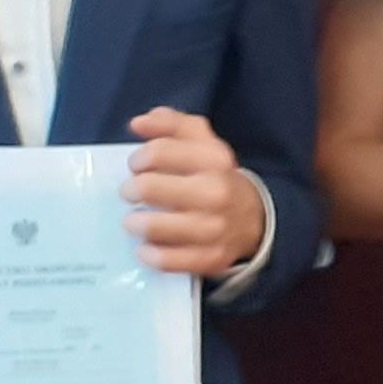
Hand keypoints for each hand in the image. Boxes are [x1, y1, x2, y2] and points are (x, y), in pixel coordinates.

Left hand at [125, 107, 261, 280]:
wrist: (253, 218)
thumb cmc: (215, 176)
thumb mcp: (202, 142)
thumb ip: (171, 124)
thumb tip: (137, 123)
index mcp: (214, 159)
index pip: (159, 152)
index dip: (139, 158)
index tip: (136, 165)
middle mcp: (216, 192)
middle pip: (150, 188)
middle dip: (131, 190)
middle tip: (129, 193)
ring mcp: (214, 228)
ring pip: (156, 226)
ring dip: (136, 223)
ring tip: (132, 221)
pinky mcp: (211, 258)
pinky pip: (170, 260)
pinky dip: (151, 256)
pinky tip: (143, 248)